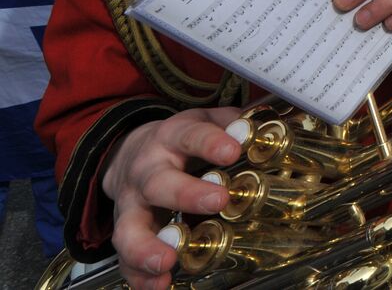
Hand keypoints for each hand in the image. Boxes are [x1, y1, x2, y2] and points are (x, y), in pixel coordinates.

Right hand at [101, 107, 243, 289]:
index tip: (232, 151)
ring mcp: (132, 204)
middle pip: (159, 183)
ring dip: (147, 246)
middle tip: (217, 201)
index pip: (191, 135)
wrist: (128, 152)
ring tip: (168, 260)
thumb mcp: (204, 121)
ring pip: (130, 227)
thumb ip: (232, 123)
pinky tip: (158, 285)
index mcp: (172, 138)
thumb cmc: (181, 140)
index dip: (210, 142)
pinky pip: (125, 257)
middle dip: (187, 194)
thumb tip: (262, 129)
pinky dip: (139, 275)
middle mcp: (147, 171)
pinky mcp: (125, 231)